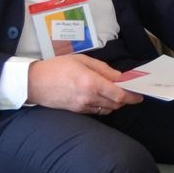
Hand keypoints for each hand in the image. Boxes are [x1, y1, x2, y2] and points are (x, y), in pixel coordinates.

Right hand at [26, 54, 143, 113]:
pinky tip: (101, 98)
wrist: (34, 83)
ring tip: (114, 93)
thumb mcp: (82, 60)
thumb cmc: (57, 67)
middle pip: (115, 104)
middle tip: (129, 91)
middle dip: (125, 99)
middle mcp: (88, 98)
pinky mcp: (75, 112)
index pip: (119, 95)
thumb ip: (103, 69)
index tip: (139, 95)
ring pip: (106, 110)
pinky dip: (103, 106)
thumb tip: (119, 77)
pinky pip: (95, 112)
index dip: (132, 96)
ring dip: (114, 103)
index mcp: (91, 83)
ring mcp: (81, 107)